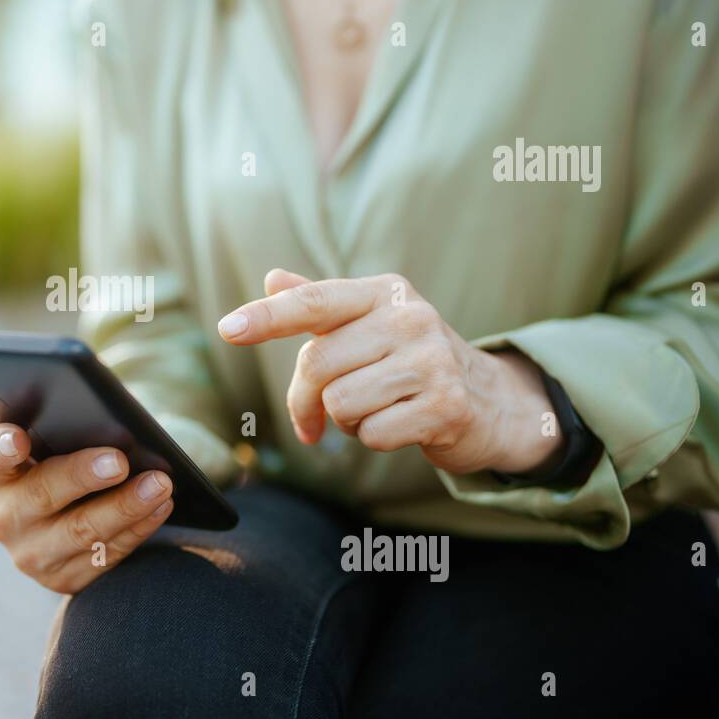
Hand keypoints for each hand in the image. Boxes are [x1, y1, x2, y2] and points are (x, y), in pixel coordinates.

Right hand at [0, 423, 173, 592]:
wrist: (60, 521)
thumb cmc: (58, 463)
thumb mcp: (48, 444)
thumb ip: (60, 429)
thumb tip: (108, 423)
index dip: (0, 447)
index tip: (19, 438)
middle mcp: (4, 516)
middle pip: (41, 494)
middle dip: (82, 476)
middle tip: (119, 461)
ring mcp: (30, 553)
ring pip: (81, 531)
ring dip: (125, 506)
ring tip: (159, 484)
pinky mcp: (62, 578)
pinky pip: (106, 554)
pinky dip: (138, 528)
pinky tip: (160, 507)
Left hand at [217, 269, 562, 475]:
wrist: (491, 400)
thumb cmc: (411, 359)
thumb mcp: (369, 324)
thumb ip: (320, 304)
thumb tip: (272, 279)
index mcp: (384, 293)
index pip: (314, 302)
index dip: (268, 316)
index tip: (228, 329)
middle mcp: (410, 318)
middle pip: (317, 365)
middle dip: (306, 400)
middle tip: (315, 417)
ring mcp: (432, 361)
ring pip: (341, 404)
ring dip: (345, 421)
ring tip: (373, 410)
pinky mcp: (446, 405)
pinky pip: (372, 434)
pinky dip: (374, 438)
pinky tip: (400, 425)